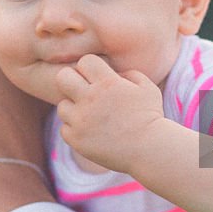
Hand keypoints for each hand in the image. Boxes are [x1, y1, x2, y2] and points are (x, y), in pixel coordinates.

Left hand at [55, 54, 164, 173]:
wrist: (149, 150)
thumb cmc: (150, 117)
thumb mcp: (147, 88)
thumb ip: (129, 74)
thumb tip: (114, 73)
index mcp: (107, 83)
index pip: (85, 61)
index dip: (91, 68)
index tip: (98, 79)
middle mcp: (90, 99)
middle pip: (62, 77)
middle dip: (71, 81)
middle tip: (83, 92)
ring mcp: (81, 120)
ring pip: (62, 106)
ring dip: (74, 109)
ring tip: (90, 117)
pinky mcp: (76, 139)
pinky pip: (65, 128)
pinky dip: (76, 130)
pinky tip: (91, 133)